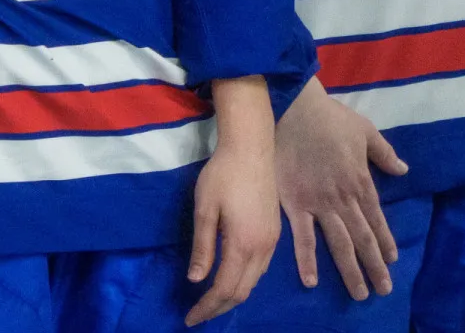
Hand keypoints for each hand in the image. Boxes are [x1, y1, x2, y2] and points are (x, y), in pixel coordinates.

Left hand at [185, 77, 279, 325]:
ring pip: (253, 282)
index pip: (225, 288)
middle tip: (197, 315)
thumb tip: (197, 281)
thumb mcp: (204, 209)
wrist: (253, 149)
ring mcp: (272, 242)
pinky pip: (260, 269)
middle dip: (219, 308)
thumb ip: (203, 247)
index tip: (190, 318)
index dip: (207, 307)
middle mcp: (263, 249)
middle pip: (242, 291)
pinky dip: (244, 282)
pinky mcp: (275, 233)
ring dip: (232, 296)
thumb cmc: (223, 175)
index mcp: (244, 244)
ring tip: (211, 303)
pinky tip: (230, 280)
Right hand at [274, 79, 406, 299]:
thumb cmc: (329, 118)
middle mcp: (343, 200)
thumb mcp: (365, 131)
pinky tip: (312, 281)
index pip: (377, 220)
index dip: (385, 242)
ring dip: (350, 270)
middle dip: (375, 266)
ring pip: (338, 243)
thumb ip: (384, 153)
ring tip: (360, 294)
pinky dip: (307, 259)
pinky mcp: (293, 202)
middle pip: (362, 239)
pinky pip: (301, 236)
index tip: (392, 261)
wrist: (292, 108)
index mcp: (361, 183)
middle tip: (383, 290)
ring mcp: (318, 204)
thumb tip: (403, 170)